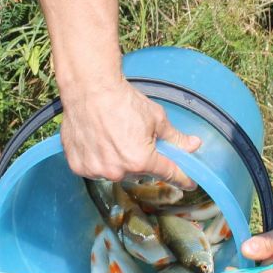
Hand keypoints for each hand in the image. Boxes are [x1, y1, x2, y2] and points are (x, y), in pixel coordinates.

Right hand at [59, 77, 200, 187]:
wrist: (90, 89)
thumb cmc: (122, 100)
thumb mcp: (156, 118)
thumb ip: (175, 138)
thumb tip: (193, 145)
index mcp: (140, 160)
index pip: (167, 174)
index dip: (181, 178)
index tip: (188, 183)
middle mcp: (117, 170)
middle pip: (139, 172)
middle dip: (142, 159)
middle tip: (136, 139)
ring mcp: (96, 169)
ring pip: (116, 171)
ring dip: (119, 160)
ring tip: (113, 137)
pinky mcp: (78, 165)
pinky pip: (94, 169)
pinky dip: (98, 159)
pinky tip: (98, 141)